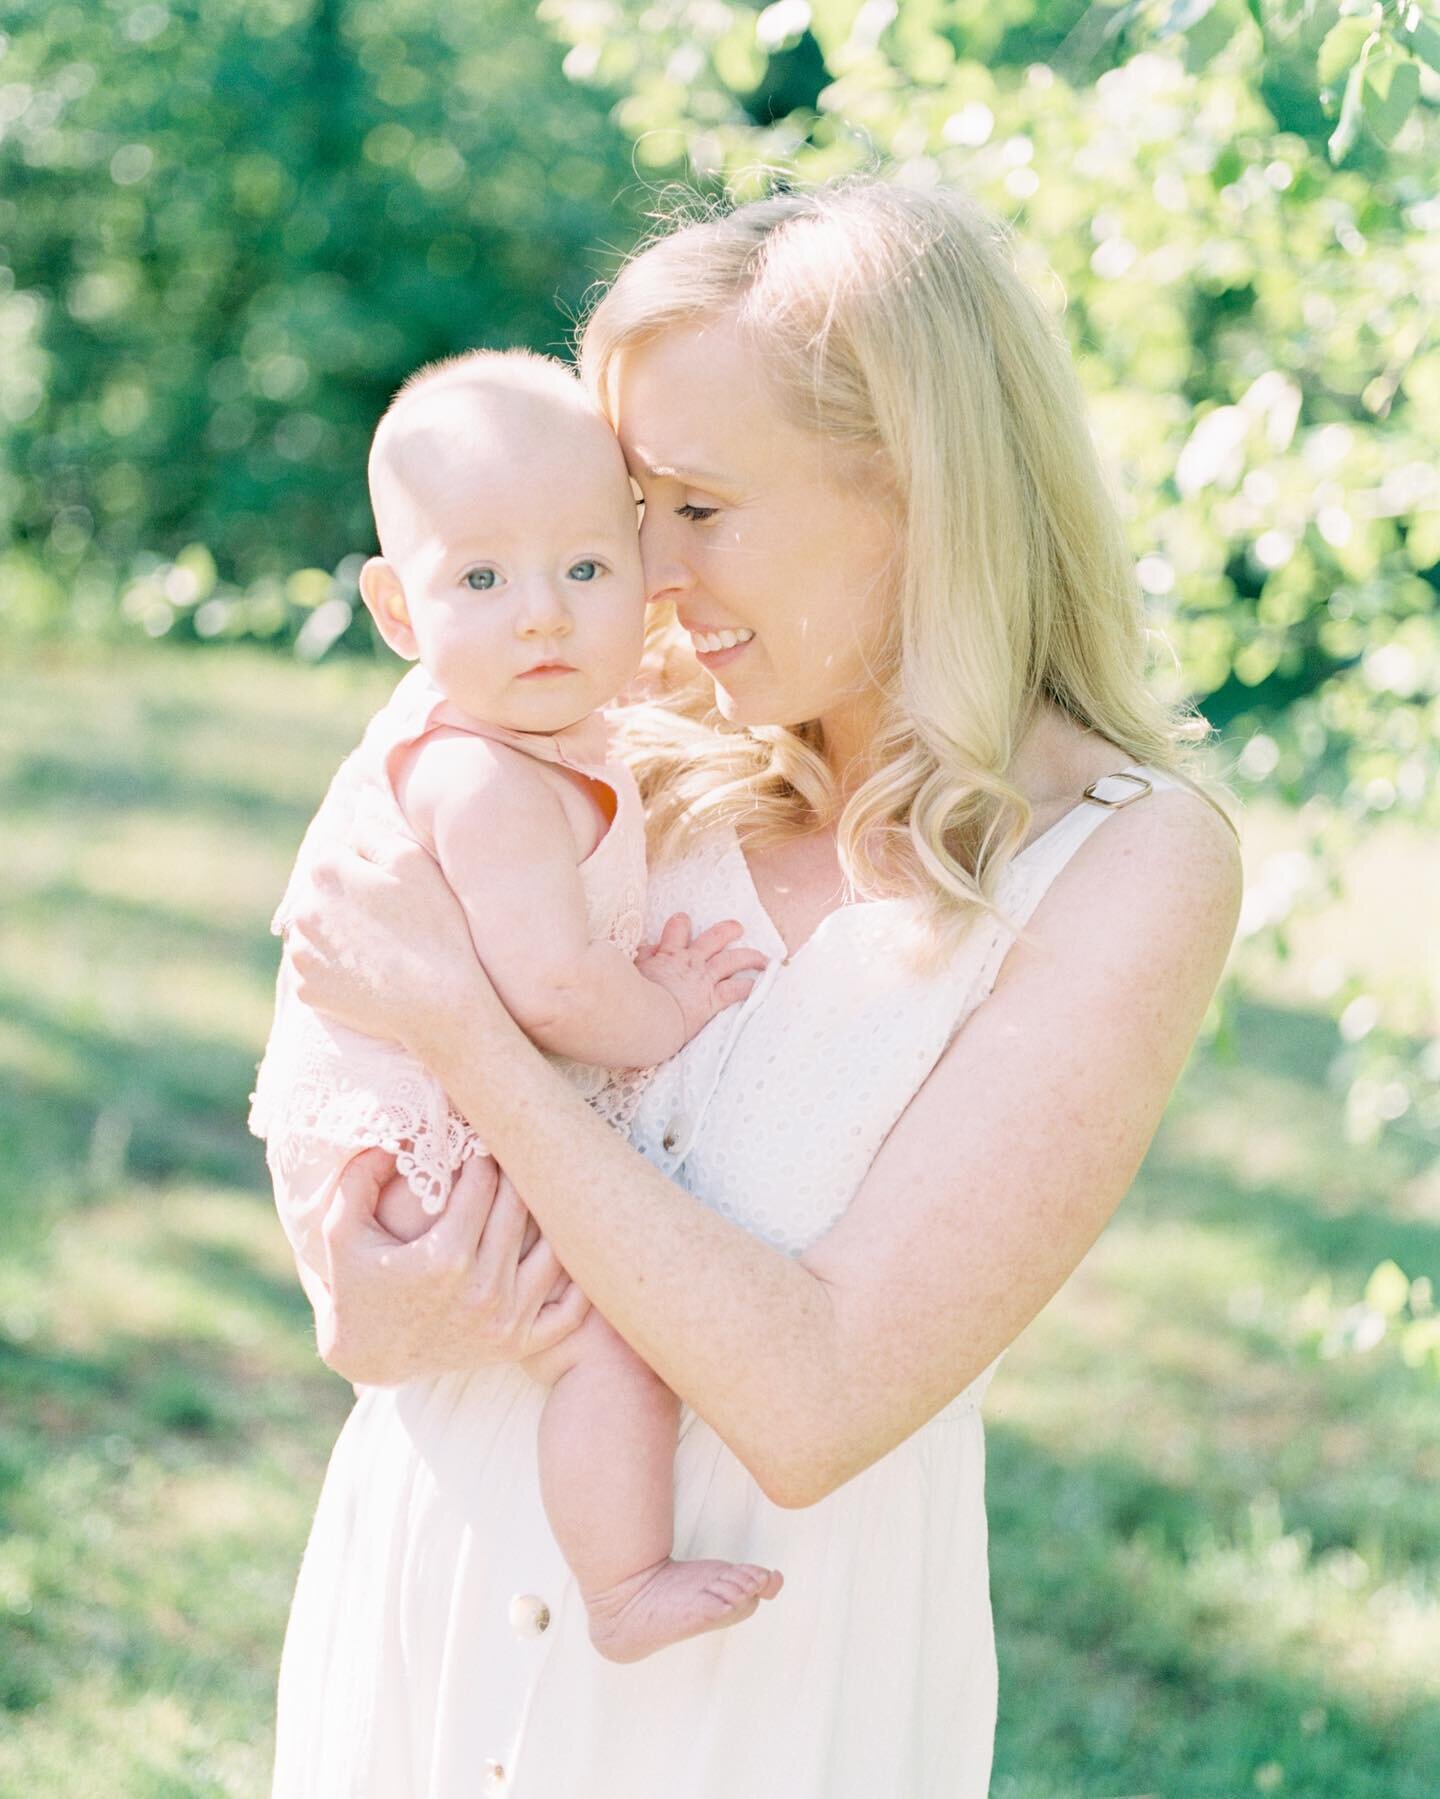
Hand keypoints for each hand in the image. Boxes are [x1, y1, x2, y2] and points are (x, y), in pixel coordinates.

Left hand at [285, 831, 494, 1050]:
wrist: (438, 1003)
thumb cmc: (433, 927)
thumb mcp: (414, 861)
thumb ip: (374, 833)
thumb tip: (351, 832)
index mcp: (326, 871)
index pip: (338, 856)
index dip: (367, 872)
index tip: (391, 894)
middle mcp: (302, 910)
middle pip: (321, 896)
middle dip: (346, 904)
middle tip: (388, 925)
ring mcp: (301, 953)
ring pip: (314, 934)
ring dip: (336, 937)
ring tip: (377, 952)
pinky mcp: (306, 990)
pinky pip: (315, 972)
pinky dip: (335, 972)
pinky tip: (367, 977)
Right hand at [313, 1147, 590, 1384]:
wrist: (368, 1357)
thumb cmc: (357, 1284)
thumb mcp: (342, 1230)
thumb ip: (361, 1177)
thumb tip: (397, 1135)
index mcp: (444, 1258)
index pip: (484, 1184)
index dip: (481, 1153)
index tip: (479, 1139)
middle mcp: (483, 1290)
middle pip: (522, 1208)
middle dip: (515, 1173)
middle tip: (512, 1153)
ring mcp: (507, 1320)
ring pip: (554, 1249)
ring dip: (549, 1216)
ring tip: (535, 1193)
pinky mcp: (520, 1343)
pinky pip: (572, 1307)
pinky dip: (576, 1278)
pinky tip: (564, 1248)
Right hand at [633, 913, 768, 1046]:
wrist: (645, 1015)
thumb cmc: (634, 994)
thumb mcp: (632, 970)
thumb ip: (642, 959)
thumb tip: (647, 949)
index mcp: (669, 953)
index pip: (677, 930)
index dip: (681, 925)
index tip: (684, 921)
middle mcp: (690, 962)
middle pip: (713, 938)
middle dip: (727, 931)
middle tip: (738, 927)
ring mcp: (703, 979)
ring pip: (732, 960)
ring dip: (749, 957)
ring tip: (762, 957)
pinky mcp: (711, 1000)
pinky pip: (735, 991)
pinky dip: (748, 987)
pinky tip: (758, 985)